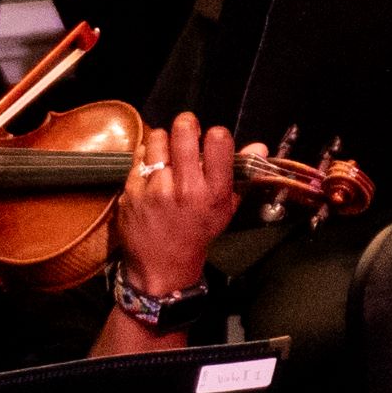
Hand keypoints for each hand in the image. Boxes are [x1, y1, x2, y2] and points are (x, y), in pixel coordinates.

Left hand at [111, 113, 241, 297]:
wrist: (162, 267)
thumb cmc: (197, 233)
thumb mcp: (225, 209)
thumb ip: (242, 176)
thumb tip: (259, 146)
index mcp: (213, 193)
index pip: (218, 141)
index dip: (215, 134)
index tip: (210, 140)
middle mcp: (186, 189)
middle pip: (184, 131)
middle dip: (186, 125)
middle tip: (186, 133)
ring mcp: (156, 189)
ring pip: (158, 138)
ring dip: (164, 141)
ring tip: (168, 153)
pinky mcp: (132, 190)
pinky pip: (139, 156)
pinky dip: (146, 158)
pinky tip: (152, 170)